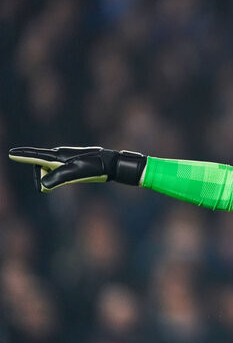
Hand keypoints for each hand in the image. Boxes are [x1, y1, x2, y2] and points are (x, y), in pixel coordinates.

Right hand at [8, 146, 145, 192]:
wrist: (111, 165)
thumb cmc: (96, 166)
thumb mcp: (77, 173)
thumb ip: (58, 177)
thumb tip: (43, 185)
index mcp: (59, 155)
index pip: (36, 156)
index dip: (23, 155)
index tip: (10, 153)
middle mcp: (60, 155)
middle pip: (40, 165)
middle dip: (38, 177)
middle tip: (45, 189)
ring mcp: (66, 160)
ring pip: (48, 170)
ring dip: (46, 180)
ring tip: (51, 188)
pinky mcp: (72, 165)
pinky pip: (56, 172)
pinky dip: (52, 179)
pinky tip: (53, 186)